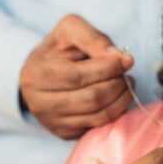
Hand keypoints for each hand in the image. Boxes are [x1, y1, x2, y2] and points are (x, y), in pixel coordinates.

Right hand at [19, 14, 134, 138]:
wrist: (39, 75)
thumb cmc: (57, 50)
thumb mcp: (69, 30)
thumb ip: (92, 38)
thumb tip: (118, 57)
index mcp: (37, 75)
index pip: (78, 76)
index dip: (107, 68)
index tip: (125, 60)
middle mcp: (40, 103)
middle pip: (91, 98)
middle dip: (117, 84)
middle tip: (126, 73)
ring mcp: (51, 122)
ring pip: (98, 116)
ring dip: (121, 99)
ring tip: (125, 83)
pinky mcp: (64, 133)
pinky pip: (98, 127)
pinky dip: (115, 112)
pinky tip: (116, 97)